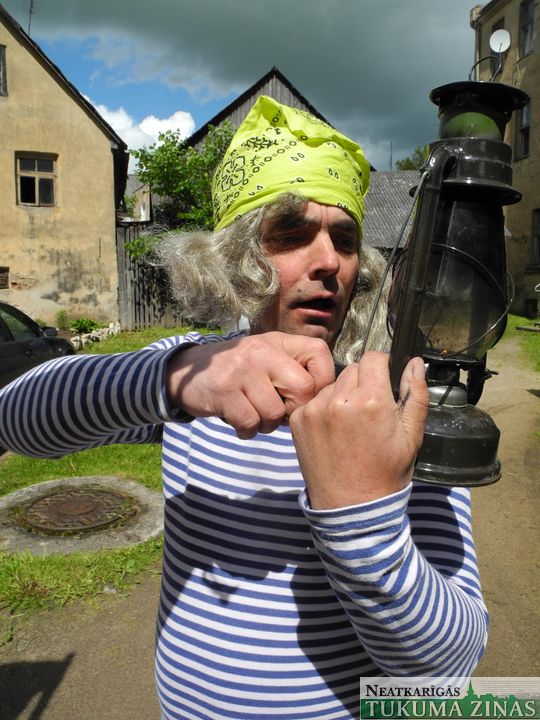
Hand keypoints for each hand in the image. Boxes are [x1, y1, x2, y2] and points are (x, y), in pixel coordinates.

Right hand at [166, 332, 334, 437]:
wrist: (186, 372)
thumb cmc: (239, 371)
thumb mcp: (267, 357)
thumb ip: (295, 368)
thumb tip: (329, 395)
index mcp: (278, 342)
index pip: (319, 354)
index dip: (323, 382)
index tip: (307, 397)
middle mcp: (261, 352)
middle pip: (304, 388)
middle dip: (295, 410)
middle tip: (281, 412)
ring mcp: (241, 371)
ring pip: (275, 412)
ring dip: (268, 425)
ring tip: (256, 415)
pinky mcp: (223, 393)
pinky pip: (250, 423)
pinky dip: (248, 431)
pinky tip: (240, 422)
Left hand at [289, 352, 427, 508]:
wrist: (351, 507)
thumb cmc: (386, 472)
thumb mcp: (412, 435)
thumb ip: (415, 393)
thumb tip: (415, 363)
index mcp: (371, 400)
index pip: (373, 358)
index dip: (382, 367)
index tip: (384, 382)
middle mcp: (339, 400)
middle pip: (352, 369)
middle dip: (363, 382)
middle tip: (369, 409)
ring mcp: (314, 409)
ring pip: (332, 384)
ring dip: (342, 394)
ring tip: (350, 424)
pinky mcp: (298, 420)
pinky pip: (314, 400)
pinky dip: (324, 409)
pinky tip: (334, 431)